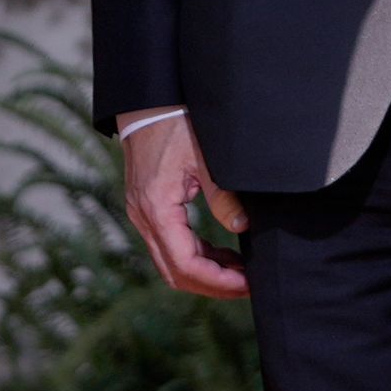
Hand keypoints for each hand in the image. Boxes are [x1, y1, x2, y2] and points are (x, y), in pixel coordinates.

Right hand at [120, 110, 249, 298]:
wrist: (147, 105)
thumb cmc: (175, 126)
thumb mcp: (206, 160)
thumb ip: (223, 197)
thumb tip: (242, 228)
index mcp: (157, 208)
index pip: (185, 264)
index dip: (217, 281)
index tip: (247, 283)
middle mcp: (143, 217)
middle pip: (175, 273)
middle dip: (212, 286)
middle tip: (248, 285)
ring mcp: (143, 215)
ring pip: (171, 263)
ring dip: (205, 273)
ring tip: (241, 271)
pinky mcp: (148, 210)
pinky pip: (170, 246)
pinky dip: (196, 256)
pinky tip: (223, 254)